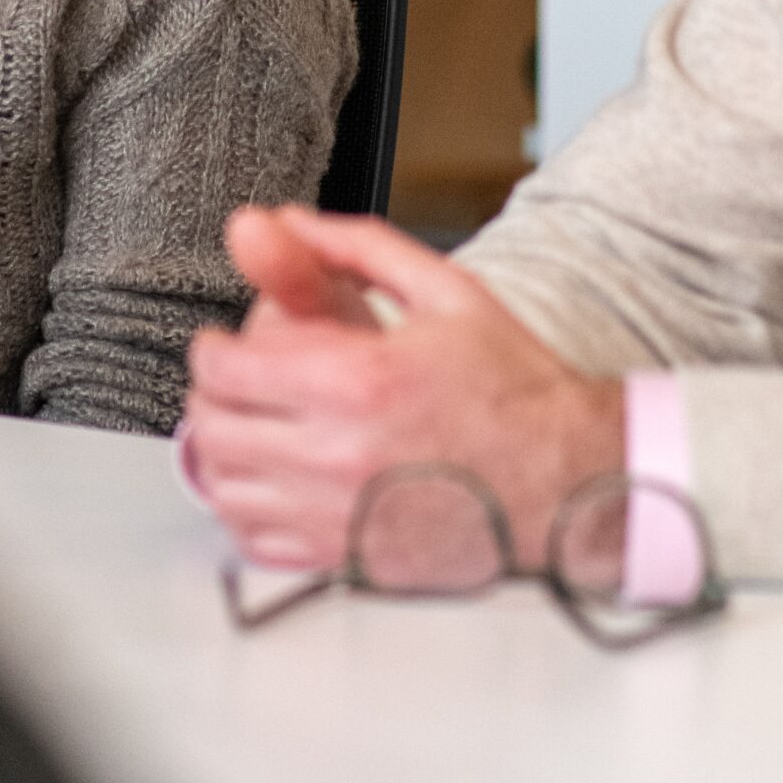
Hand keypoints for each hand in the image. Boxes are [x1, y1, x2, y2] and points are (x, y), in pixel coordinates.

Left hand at [185, 208, 622, 572]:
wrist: (572, 481)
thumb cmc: (516, 390)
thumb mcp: (444, 291)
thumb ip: (356, 246)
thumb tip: (286, 221)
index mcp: (359, 380)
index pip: (226, 369)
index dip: (210, 348)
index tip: (224, 343)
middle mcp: (341, 454)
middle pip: (213, 426)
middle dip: (211, 394)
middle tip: (233, 382)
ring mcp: (343, 517)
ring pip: (225, 487)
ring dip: (221, 451)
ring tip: (250, 426)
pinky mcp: (351, 561)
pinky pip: (257, 540)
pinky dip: (247, 508)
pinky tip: (273, 480)